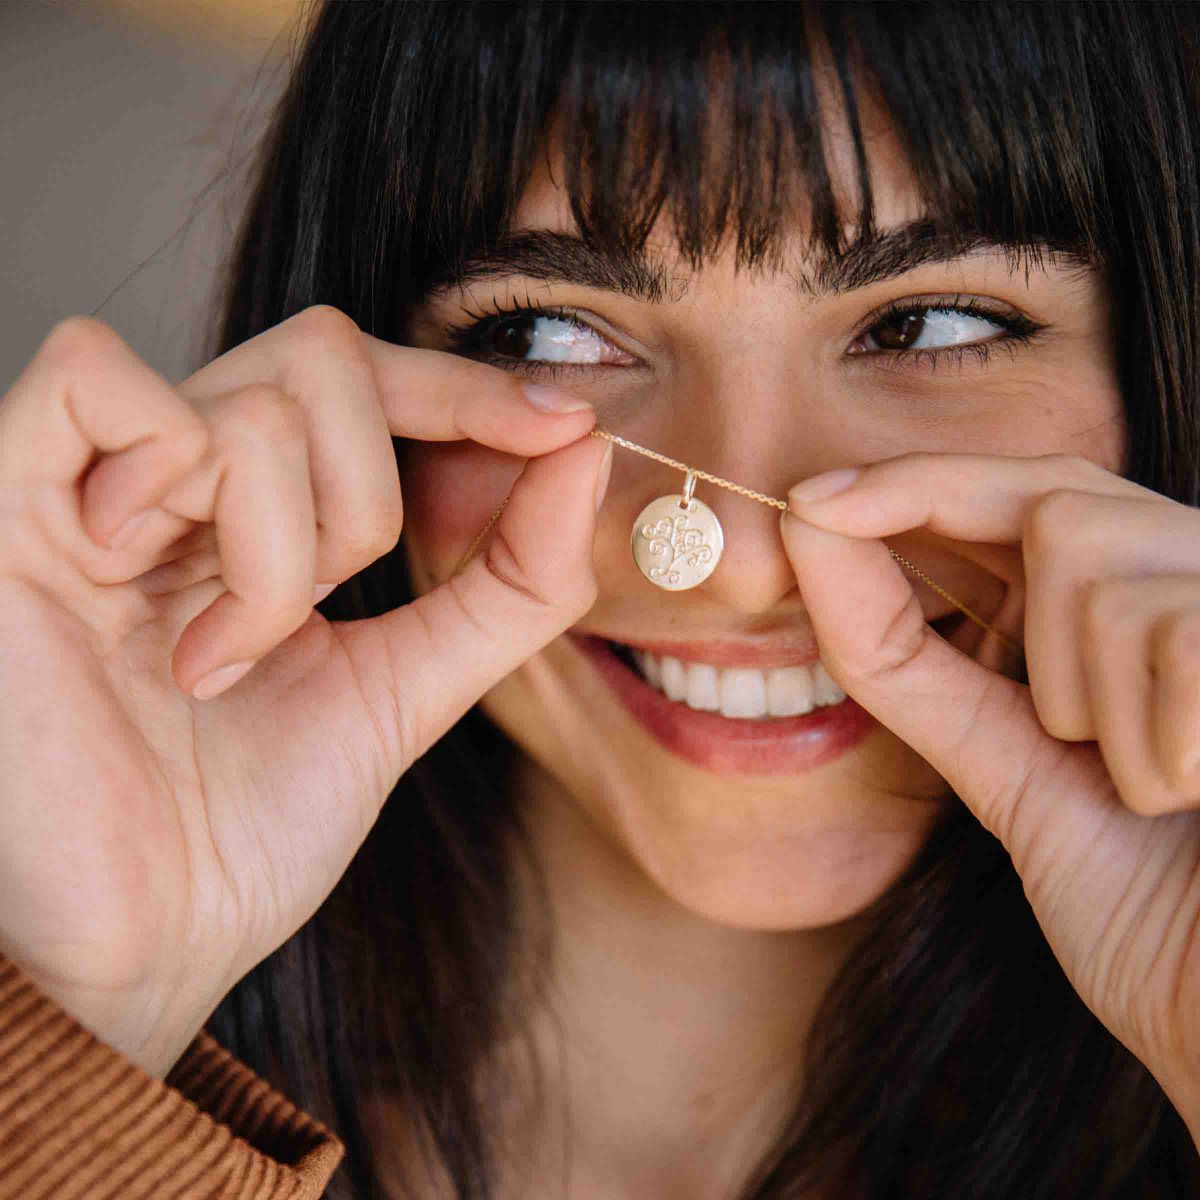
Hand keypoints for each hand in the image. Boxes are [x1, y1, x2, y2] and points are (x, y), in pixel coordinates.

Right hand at [0, 306, 610, 1077]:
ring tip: (217, 659)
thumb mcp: (410, 686)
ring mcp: (91, 483)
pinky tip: (141, 583)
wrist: (145, 944)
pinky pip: (100, 381)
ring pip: (253, 407)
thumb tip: (587, 450)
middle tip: (319, 613)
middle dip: (366, 501)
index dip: (468, 386)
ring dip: (278, 554)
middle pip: (324, 358)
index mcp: (260, 511)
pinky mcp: (6, 505)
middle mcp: (178, 477)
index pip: (371, 379)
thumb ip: (507, 579)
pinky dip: (170, 471)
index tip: (566, 426)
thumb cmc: (254, 825)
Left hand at [780, 452, 1199, 1126]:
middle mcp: (1198, 588)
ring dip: (1074, 697)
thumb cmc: (1147, 908)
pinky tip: (1190, 797)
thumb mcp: (1001, 766)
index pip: (1024, 497)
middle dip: (940, 518)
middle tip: (880, 571)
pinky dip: (1146, 743)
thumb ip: (907, 658)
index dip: (914, 485)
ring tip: (1143, 789)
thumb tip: (810, 536)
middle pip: (1052, 495)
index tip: (806, 502)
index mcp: (1133, 615)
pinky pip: (1164, 634)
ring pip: (1088, 554)